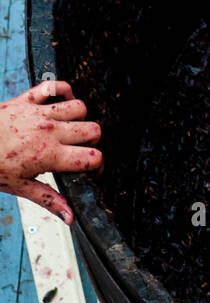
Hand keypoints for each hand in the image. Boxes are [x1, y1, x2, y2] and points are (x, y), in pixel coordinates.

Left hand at [0, 80, 102, 224]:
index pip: (93, 157)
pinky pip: (54, 86)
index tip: (91, 169)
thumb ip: (49, 200)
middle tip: (79, 150)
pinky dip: (63, 90)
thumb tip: (70, 216)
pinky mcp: (27, 100)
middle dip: (92, 141)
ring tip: (69, 129)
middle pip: (93, 130)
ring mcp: (39, 113)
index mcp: (49, 155)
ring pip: (80, 107)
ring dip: (79, 118)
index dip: (97, 165)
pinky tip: (60, 103)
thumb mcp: (19, 187)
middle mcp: (49, 131)